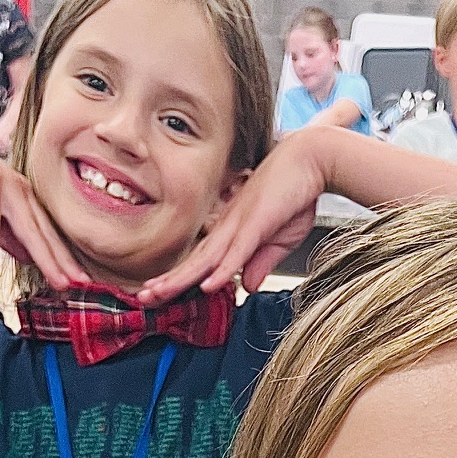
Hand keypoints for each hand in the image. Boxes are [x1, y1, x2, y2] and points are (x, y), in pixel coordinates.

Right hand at [0, 110, 87, 285]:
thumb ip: (5, 236)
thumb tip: (27, 258)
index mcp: (23, 199)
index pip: (47, 235)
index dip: (63, 259)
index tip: (79, 282)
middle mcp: (20, 191)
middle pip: (45, 233)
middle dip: (63, 261)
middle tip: (81, 284)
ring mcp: (4, 184)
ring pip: (28, 226)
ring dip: (43, 256)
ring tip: (56, 281)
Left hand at [139, 135, 326, 299]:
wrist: (313, 159)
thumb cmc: (297, 192)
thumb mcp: (279, 240)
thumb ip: (260, 263)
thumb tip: (245, 286)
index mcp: (233, 230)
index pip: (202, 260)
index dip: (180, 278)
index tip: (159, 293)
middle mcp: (230, 226)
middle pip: (195, 260)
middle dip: (168, 281)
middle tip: (143, 298)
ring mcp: (241, 223)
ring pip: (206, 258)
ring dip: (182, 278)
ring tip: (158, 294)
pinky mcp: (257, 222)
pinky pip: (236, 251)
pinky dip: (222, 269)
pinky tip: (208, 285)